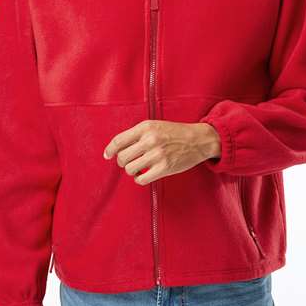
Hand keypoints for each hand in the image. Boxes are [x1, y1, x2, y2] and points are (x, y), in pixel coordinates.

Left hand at [103, 120, 220, 184]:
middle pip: (122, 157)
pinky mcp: (164, 168)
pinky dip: (139, 179)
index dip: (110, 150)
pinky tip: (144, 174)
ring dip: (131, 171)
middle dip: (122, 162)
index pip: (119, 140)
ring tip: (138, 167)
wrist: (198, 140)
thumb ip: (137, 134)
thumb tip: (117, 148)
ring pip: (130, 169)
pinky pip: (141, 179)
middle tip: (128, 162)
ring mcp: (157, 155)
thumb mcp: (155, 126)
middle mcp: (150, 140)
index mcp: (146, 127)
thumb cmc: (175, 133)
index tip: (107, 155)